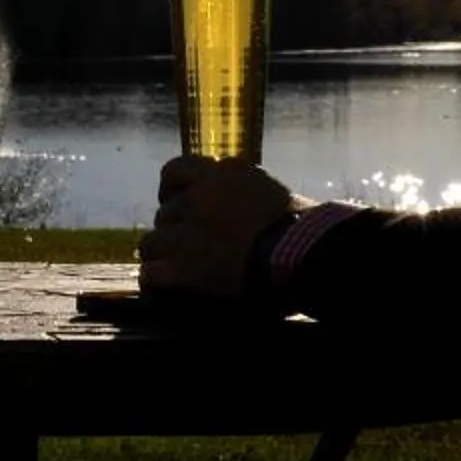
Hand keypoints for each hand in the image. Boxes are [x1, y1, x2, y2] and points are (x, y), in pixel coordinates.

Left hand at [139, 155, 308, 302]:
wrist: (308, 256)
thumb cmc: (306, 232)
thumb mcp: (273, 195)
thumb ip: (246, 195)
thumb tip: (239, 209)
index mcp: (224, 174)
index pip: (175, 170)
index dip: (171, 190)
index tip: (176, 202)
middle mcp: (201, 197)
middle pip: (166, 212)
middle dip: (174, 230)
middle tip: (187, 248)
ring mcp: (189, 232)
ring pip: (152, 242)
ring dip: (163, 256)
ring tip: (175, 270)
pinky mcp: (183, 268)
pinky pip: (151, 273)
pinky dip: (157, 282)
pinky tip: (165, 289)